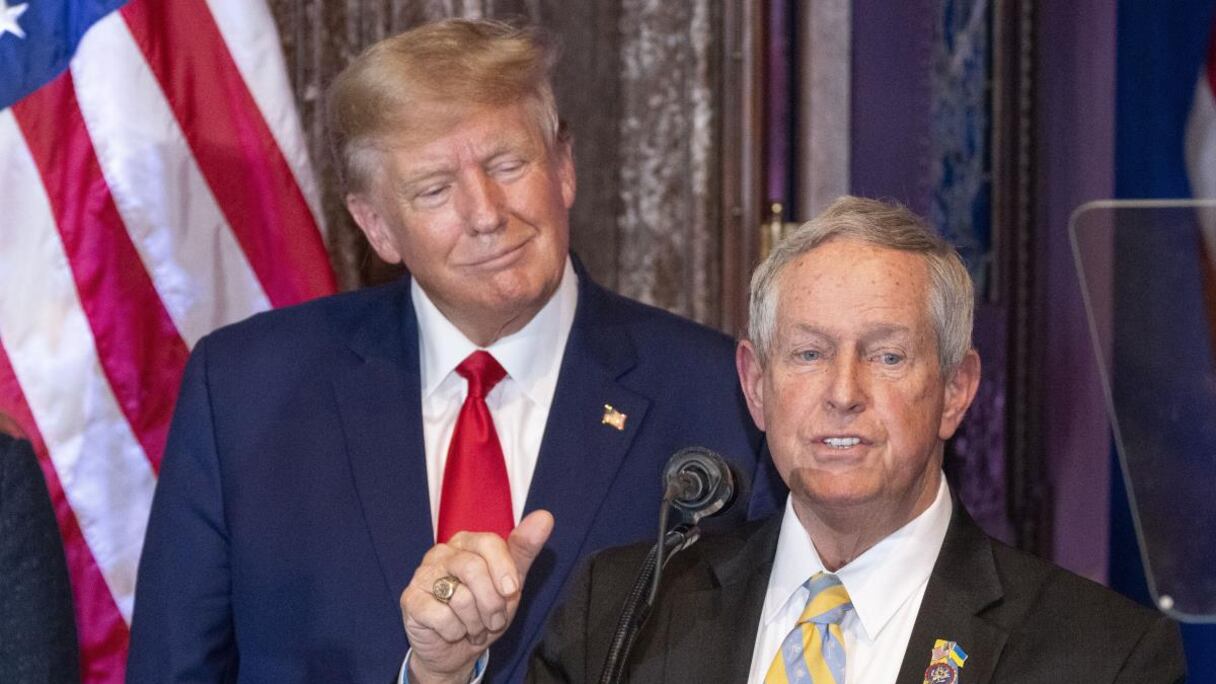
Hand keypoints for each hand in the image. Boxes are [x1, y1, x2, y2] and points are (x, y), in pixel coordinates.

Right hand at [402, 510, 554, 683]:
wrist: (456, 650)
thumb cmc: (484, 611)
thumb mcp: (510, 583)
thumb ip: (525, 550)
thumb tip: (545, 517)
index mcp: (466, 542)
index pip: (489, 543)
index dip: (504, 570)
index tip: (511, 592)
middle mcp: (441, 553)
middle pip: (473, 569)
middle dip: (491, 603)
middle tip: (494, 620)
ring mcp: (422, 575)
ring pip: (459, 597)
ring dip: (475, 623)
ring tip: (474, 628)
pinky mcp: (410, 600)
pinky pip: (441, 616)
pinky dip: (455, 632)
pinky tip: (453, 632)